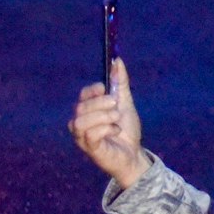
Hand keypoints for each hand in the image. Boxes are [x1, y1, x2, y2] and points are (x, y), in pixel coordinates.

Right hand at [69, 58, 146, 189]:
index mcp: (90, 110)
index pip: (83, 95)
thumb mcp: (125, 102)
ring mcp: (82, 136)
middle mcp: (81, 122)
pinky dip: (105, 129)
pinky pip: (89, 134)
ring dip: (103, 117)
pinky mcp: (88, 148)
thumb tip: (117, 60)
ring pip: (81, 120)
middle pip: (81, 106)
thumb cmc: (126, 129)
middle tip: (116, 106)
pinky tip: (114, 132)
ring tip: (115, 120)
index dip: (93, 90)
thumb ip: (121, 83)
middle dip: (101, 103)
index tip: (106, 88)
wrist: (133, 152)